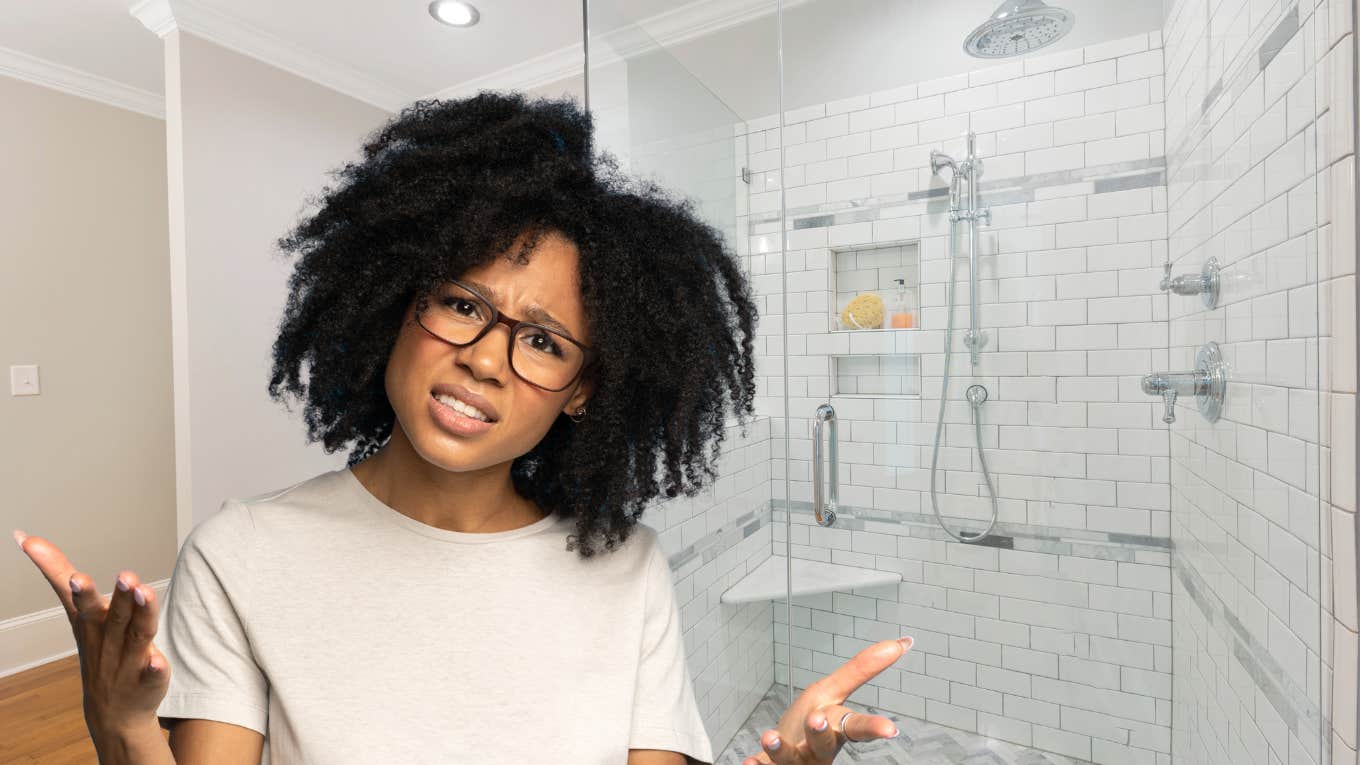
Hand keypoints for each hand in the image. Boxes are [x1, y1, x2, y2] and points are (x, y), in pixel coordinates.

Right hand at [13, 529, 170, 742]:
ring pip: (138, 635)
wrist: (113, 713)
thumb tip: (25, 536)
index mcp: (91, 623)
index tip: (70, 573)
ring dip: (143, 615)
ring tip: (146, 592)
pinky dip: (155, 667)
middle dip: (118, 597)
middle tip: (125, 575)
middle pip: (113, 616)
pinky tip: (158, 660)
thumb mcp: (77, 613)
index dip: (74, 587)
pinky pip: (153, 674)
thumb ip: (60, 574)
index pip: (79, 601)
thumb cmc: (98, 650)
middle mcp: (108, 640)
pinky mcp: (149, 680)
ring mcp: (128, 661)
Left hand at [742, 636, 911, 764]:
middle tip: (815, 719)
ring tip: (769, 735)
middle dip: (820, 733)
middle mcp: (818, 749)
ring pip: (790, 758)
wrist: (782, 757)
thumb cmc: (810, 724)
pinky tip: (748, 762)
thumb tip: (900, 642)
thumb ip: (861, 669)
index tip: (890, 729)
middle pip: (823, 744)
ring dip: (781, 748)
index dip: (874, 727)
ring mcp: (795, 761)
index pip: (857, 726)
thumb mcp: (831, 692)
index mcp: (836, 728)